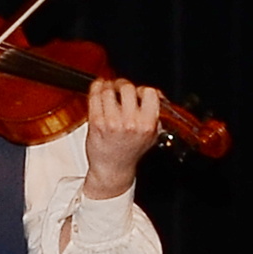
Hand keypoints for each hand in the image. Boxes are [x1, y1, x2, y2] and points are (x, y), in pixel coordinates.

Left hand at [79, 74, 161, 195]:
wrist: (112, 168)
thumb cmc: (131, 152)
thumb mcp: (152, 135)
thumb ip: (156, 115)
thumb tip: (157, 95)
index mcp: (147, 125)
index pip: (149, 93)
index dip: (142, 90)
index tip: (137, 92)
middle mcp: (130, 123)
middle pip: (127, 87)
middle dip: (122, 85)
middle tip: (119, 89)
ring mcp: (112, 122)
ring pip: (108, 90)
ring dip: (107, 87)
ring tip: (108, 91)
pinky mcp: (96, 122)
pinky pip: (94, 97)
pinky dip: (96, 88)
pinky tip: (98, 89)